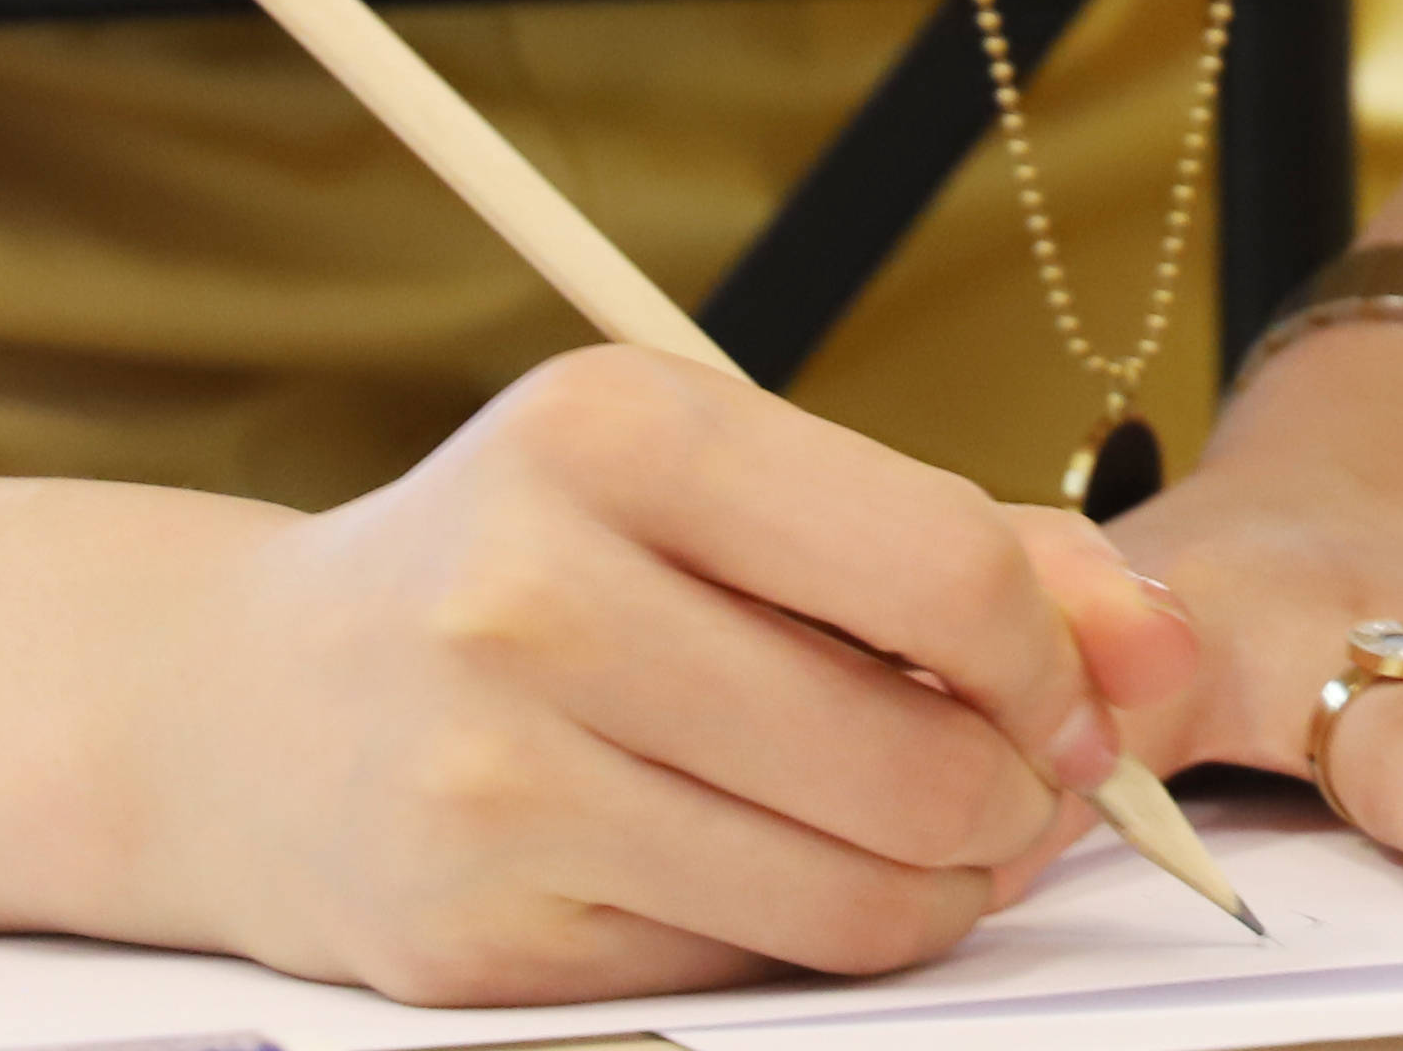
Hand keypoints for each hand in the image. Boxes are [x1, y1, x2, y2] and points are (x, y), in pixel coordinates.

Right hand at [115, 346, 1203, 1005]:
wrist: (244, 710)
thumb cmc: (539, 568)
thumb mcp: (729, 487)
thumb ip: (968, 542)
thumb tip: (1158, 647)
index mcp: (615, 433)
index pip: (942, 564)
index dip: (1057, 660)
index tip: (1072, 695)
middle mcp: (535, 597)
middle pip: (918, 758)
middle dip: (1022, 798)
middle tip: (1022, 790)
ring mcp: (493, 779)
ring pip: (853, 894)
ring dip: (949, 889)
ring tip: (939, 842)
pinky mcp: (475, 940)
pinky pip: (748, 969)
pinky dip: (822, 941)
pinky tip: (793, 875)